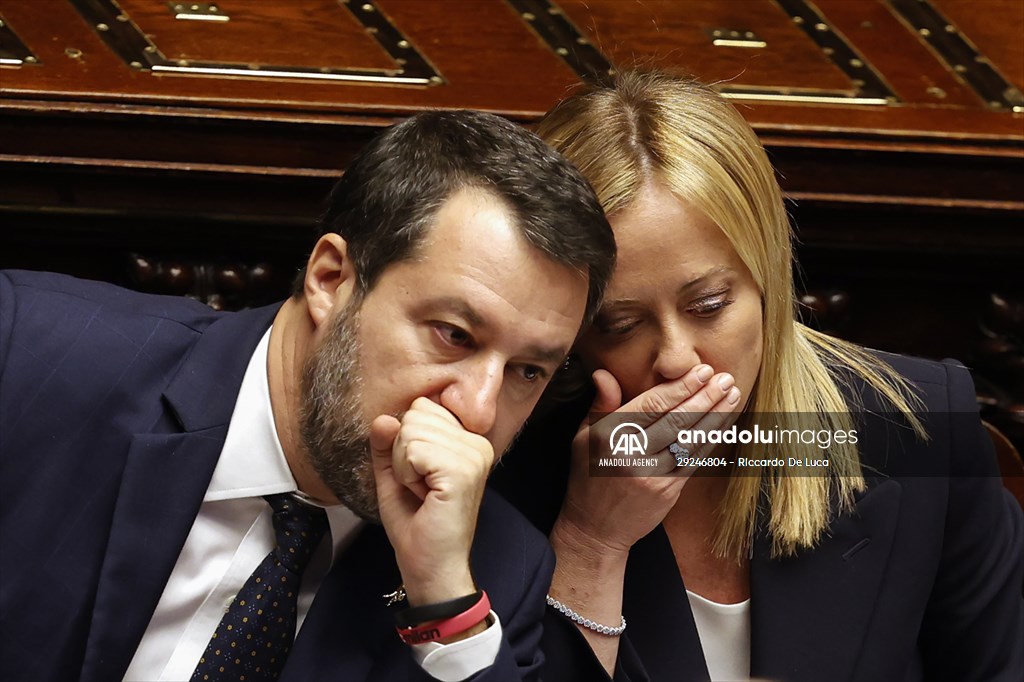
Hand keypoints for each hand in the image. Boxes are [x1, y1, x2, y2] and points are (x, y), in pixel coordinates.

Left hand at [370, 397, 492, 606]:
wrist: (431, 568)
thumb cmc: (416, 526)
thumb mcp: (394, 476)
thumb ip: (387, 445)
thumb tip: (383, 417)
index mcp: (468, 441)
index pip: (422, 407)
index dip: (406, 441)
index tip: (420, 475)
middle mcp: (477, 444)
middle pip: (415, 415)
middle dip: (403, 453)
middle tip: (420, 487)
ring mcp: (473, 456)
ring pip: (410, 431)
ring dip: (403, 467)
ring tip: (422, 493)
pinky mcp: (462, 471)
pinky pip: (412, 449)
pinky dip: (406, 474)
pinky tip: (423, 496)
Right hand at [554, 365, 740, 557]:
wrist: (594, 528)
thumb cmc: (588, 476)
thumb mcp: (582, 437)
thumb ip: (600, 405)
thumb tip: (603, 373)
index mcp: (609, 436)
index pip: (652, 405)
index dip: (681, 387)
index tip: (702, 371)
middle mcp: (631, 454)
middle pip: (677, 420)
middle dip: (706, 397)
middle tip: (725, 378)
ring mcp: (652, 475)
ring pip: (691, 439)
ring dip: (716, 416)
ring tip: (733, 395)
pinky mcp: (668, 490)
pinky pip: (694, 460)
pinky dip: (712, 440)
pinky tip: (724, 424)